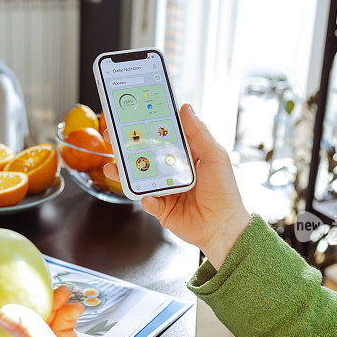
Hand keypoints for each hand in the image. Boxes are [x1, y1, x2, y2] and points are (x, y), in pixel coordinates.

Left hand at [0, 304, 135, 336]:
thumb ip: (33, 336)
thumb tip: (4, 312)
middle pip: (2, 333)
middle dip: (9, 306)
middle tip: (7, 284)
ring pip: (34, 328)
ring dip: (45, 309)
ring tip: (60, 294)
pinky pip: (56, 332)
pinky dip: (64, 319)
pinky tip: (74, 309)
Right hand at [103, 104, 249, 268]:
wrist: (223, 227)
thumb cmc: (224, 192)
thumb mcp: (215, 156)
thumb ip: (199, 133)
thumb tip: (186, 109)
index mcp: (186, 156)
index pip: (164, 137)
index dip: (148, 126)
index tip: (133, 115)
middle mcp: (173, 171)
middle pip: (146, 156)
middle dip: (127, 147)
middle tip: (112, 136)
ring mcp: (165, 190)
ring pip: (140, 178)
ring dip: (124, 172)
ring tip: (113, 166)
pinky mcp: (161, 209)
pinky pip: (147, 201)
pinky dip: (145, 198)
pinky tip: (146, 196)